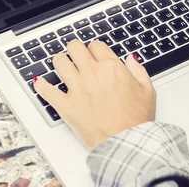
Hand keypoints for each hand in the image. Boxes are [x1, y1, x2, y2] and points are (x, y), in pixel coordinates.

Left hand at [34, 40, 156, 149]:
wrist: (126, 143)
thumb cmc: (137, 120)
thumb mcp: (148, 90)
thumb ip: (138, 70)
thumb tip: (130, 59)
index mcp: (112, 67)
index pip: (96, 45)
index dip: (95, 49)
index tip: (95, 54)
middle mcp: (92, 74)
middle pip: (75, 48)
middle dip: (76, 50)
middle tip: (76, 55)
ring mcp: (77, 89)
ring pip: (59, 62)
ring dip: (60, 61)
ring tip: (62, 64)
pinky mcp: (66, 105)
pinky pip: (47, 91)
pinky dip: (41, 86)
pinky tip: (40, 83)